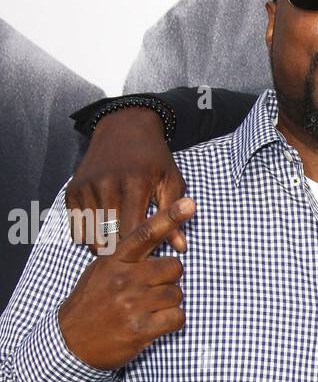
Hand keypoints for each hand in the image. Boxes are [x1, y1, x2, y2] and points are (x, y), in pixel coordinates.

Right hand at [58, 199, 195, 369]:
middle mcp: (123, 278)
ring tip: (148, 308)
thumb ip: (129, 257)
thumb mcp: (103, 271)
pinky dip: (172, 321)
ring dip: (170, 302)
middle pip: (174, 267)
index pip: (145, 233)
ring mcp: (131, 304)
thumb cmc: (92, 301)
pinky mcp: (140, 329)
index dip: (170, 217)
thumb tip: (163, 243)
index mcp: (114, 260)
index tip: (189, 203)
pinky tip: (155, 323)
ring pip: (177, 294)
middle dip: (169, 278)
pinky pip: (177, 317)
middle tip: (152, 289)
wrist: (70, 340)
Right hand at [68, 107, 187, 254]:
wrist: (124, 128)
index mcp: (135, 184)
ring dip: (104, 244)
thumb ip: (173, 216)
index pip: (133, 232)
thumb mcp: (171, 182)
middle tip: (131, 253)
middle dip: (121, 250)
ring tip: (117, 245)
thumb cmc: (154, 159)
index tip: (147, 253)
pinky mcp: (72, 190)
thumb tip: (181, 249)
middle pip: (110, 236)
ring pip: (91, 235)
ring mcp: (86, 187)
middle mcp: (106, 185)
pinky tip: (102, 231)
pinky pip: (76, 226)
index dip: (140, 248)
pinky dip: (88, 235)